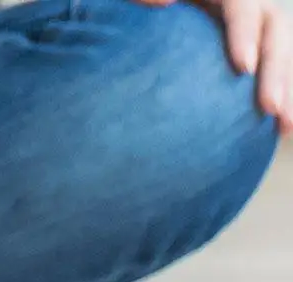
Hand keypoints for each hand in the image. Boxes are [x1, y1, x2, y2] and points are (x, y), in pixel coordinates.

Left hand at [134, 0, 292, 130]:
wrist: (149, 24)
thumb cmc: (144, 13)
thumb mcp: (141, 1)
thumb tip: (165, 2)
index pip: (242, 5)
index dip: (245, 32)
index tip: (243, 67)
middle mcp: (245, 5)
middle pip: (273, 29)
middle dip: (276, 69)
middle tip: (270, 108)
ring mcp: (254, 28)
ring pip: (282, 51)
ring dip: (287, 88)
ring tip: (285, 126)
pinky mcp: (254, 53)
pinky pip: (276, 71)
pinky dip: (283, 96)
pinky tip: (281, 130)